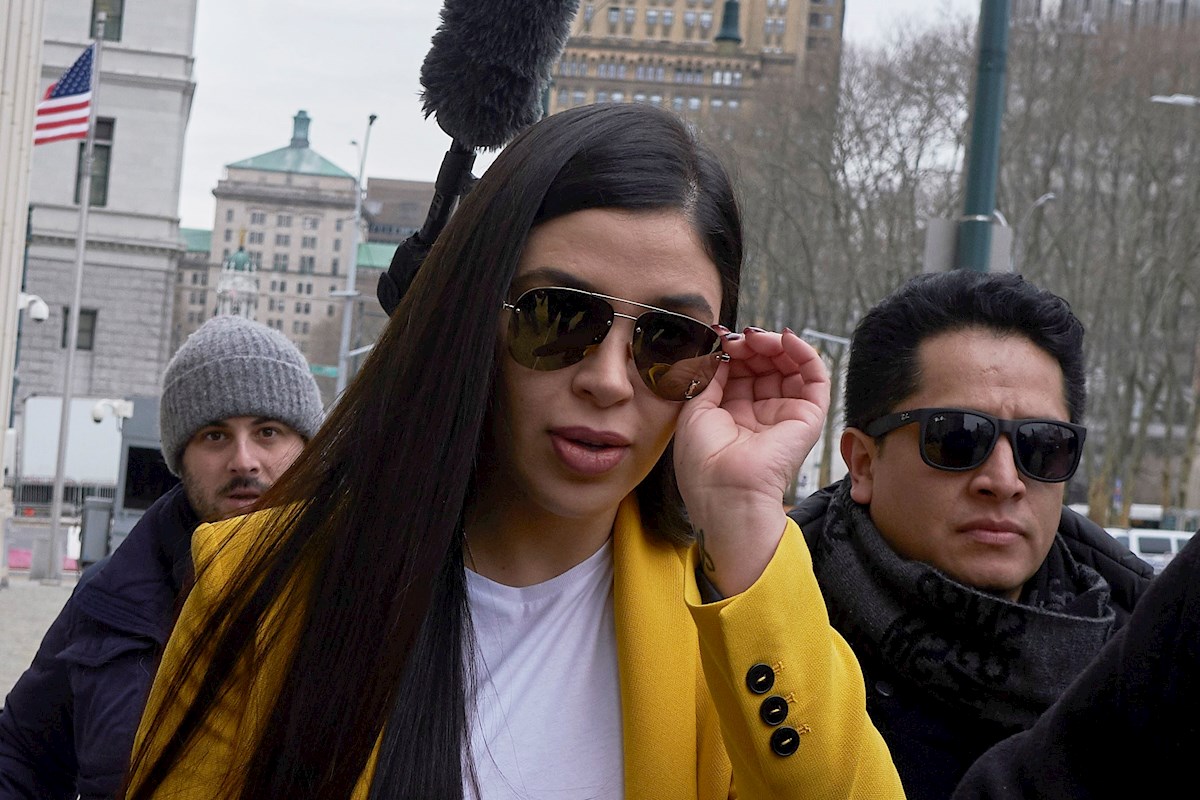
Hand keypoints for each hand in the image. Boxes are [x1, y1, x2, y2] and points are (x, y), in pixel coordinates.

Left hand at [673, 327, 830, 595]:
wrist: (725, 492)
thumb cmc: (704, 462)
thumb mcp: (695, 409)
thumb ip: (709, 375)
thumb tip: (718, 349)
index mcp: (732, 414)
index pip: (740, 371)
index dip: (733, 351)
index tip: (721, 339)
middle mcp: (761, 413)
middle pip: (765, 365)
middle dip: (753, 346)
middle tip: (740, 338)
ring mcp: (786, 414)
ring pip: (791, 366)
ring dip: (776, 344)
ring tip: (759, 338)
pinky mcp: (809, 417)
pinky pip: (815, 378)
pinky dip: (804, 353)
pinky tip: (787, 339)